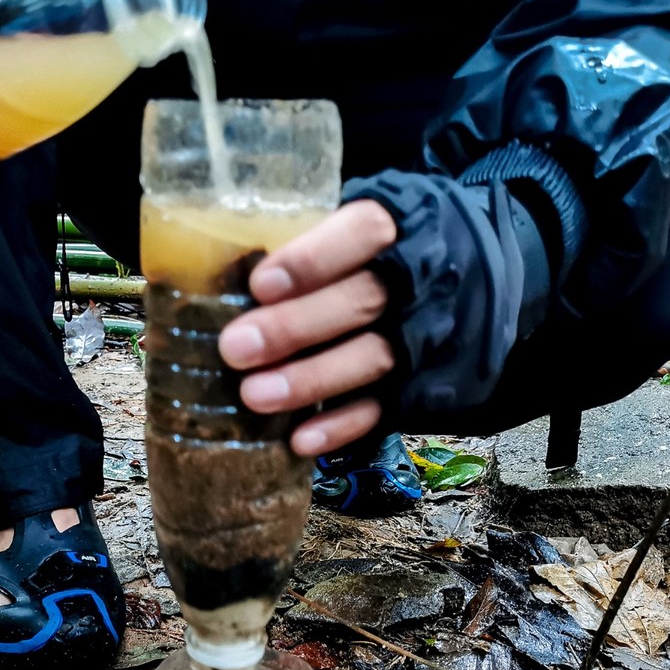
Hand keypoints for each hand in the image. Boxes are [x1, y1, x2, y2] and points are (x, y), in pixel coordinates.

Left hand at [217, 200, 397, 458]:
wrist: (467, 287)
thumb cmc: (373, 257)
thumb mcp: (350, 232)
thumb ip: (297, 244)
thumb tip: (202, 274)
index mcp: (396, 229)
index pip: (363, 234)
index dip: (312, 260)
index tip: (260, 285)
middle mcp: (416, 283)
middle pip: (361, 301)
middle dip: (295, 327)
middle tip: (235, 348)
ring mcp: (421, 337)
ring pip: (371, 358)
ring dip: (311, 379)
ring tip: (255, 396)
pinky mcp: (421, 386)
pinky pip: (384, 409)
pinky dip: (341, 425)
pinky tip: (300, 439)